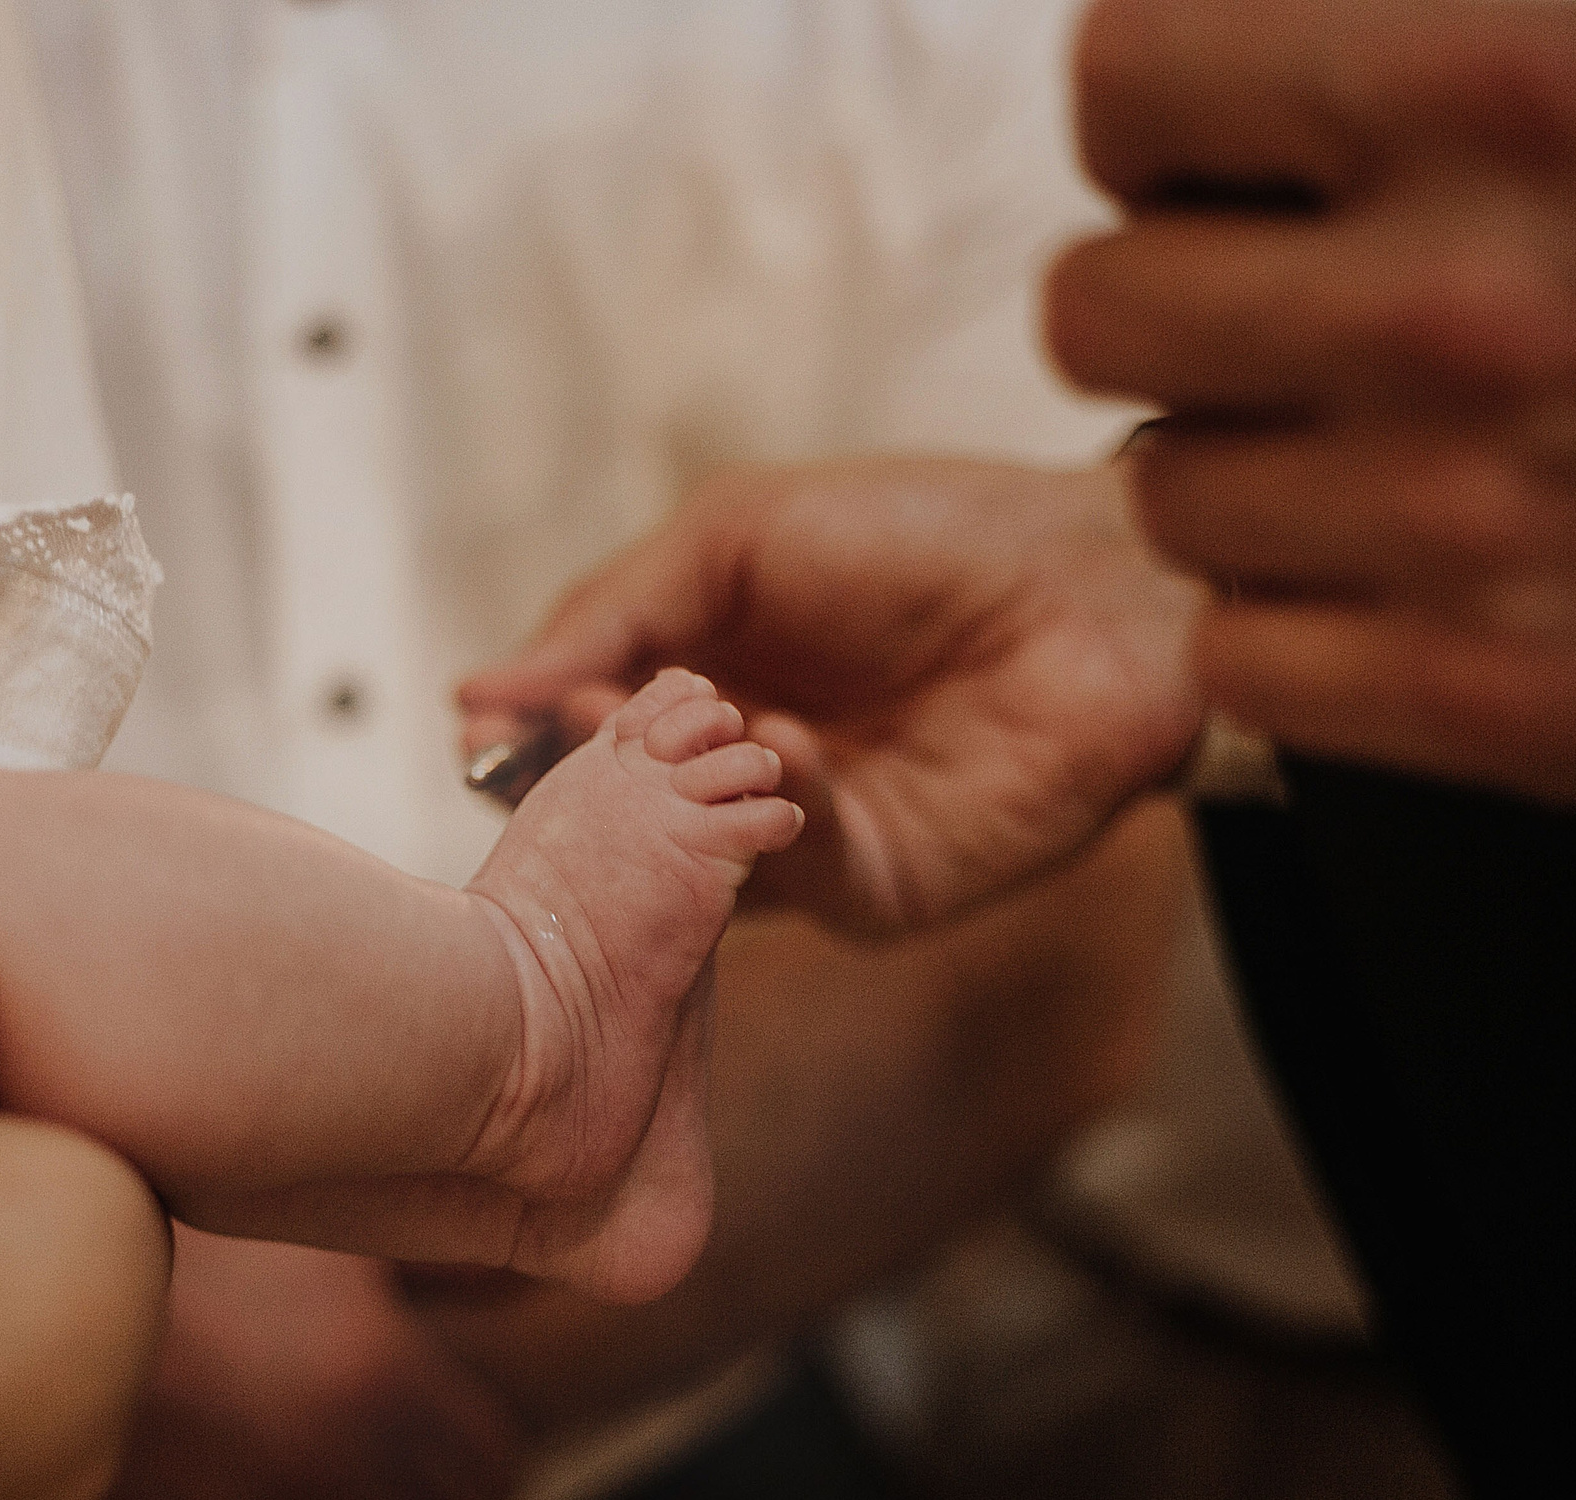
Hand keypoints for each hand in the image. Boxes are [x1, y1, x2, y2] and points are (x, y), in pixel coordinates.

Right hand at [0, 1232, 518, 1499]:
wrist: (18, 1302)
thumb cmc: (180, 1252)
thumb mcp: (321, 1237)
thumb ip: (431, 1266)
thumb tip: (519, 1272)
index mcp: (378, 1386)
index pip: (491, 1470)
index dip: (468, 1442)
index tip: (442, 1418)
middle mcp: (330, 1478)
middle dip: (402, 1491)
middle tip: (354, 1436)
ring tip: (282, 1466)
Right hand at [460, 459, 1204, 933]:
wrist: (1098, 581)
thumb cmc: (926, 534)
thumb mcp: (736, 537)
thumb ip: (612, 613)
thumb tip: (478, 692)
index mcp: (695, 682)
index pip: (575, 733)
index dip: (529, 730)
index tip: (484, 722)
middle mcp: (733, 771)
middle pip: (617, 815)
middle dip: (585, 778)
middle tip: (572, 735)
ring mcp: (800, 839)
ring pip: (688, 861)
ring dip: (676, 797)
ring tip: (689, 723)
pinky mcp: (877, 889)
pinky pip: (794, 873)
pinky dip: (778, 809)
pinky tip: (790, 742)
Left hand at [1051, 0, 1575, 815]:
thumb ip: (1394, 40)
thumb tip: (1168, 85)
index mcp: (1510, 76)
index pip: (1126, 82)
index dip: (1169, 134)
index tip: (1236, 172)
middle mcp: (1471, 298)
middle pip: (1096, 311)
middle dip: (1185, 313)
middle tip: (1308, 326)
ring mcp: (1474, 517)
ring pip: (1163, 490)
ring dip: (1251, 473)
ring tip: (1401, 450)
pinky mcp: (1492, 698)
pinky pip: (1233, 651)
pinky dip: (1299, 625)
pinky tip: (1417, 575)